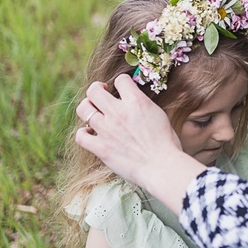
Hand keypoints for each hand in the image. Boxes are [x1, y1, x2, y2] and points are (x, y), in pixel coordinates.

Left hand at [75, 75, 184, 189]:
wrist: (162, 167)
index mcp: (136, 102)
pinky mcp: (100, 148)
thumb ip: (144, 105)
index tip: (123, 89)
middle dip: (97, 89)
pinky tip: (91, 133)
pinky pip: (80, 135)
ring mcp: (107, 130)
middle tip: (102, 94)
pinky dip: (83, 133)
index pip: (121, 80)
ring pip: (83, 109)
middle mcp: (118, 112)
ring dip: (88, 108)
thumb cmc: (167, 143)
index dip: (122, 82)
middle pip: (94, 90)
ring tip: (94, 113)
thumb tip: (135, 101)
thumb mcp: (159, 115)